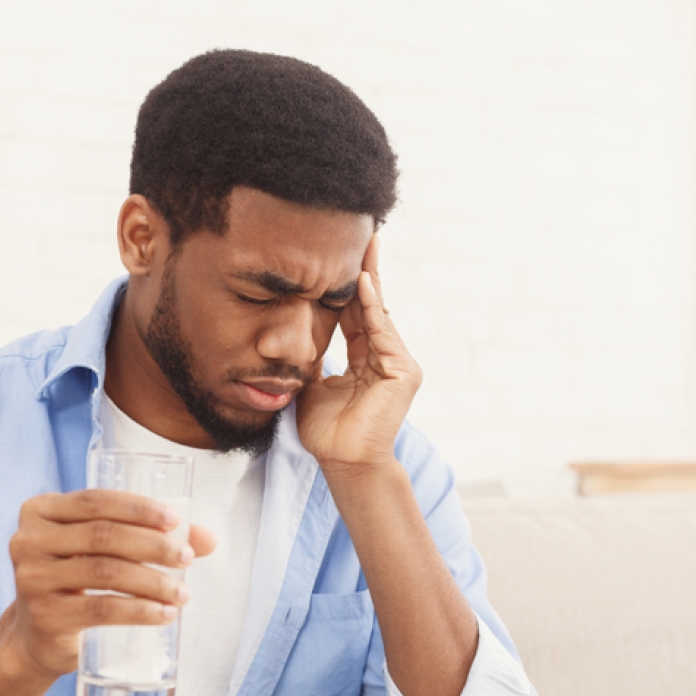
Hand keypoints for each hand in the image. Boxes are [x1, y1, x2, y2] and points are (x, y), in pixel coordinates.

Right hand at [2, 490, 215, 678]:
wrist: (39, 636)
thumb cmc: (78, 581)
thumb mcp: (103, 550)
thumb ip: (150, 536)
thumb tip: (208, 540)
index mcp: (41, 510)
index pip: (95, 500)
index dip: (138, 508)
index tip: (175, 521)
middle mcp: (27, 540)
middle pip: (102, 535)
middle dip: (153, 545)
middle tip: (187, 558)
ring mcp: (32, 579)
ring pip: (104, 572)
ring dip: (152, 582)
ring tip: (182, 593)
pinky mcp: (44, 616)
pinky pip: (100, 609)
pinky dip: (138, 611)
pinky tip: (164, 614)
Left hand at [297, 235, 421, 471]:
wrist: (342, 462)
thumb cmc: (326, 432)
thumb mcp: (312, 384)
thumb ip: (311, 357)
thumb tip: (293, 333)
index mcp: (366, 360)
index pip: (357, 314)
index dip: (347, 285)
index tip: (339, 253)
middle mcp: (386, 358)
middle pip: (372, 306)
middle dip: (365, 270)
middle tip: (361, 232)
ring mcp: (398, 365)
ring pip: (379, 313)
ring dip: (369, 279)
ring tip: (364, 244)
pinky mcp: (403, 373)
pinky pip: (383, 332)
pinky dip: (373, 307)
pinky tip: (362, 281)